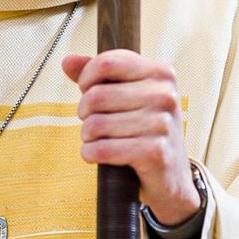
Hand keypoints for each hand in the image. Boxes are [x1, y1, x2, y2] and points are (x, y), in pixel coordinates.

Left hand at [62, 49, 200, 225]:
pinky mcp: (155, 152)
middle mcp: (165, 95)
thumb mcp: (126, 96)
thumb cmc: (143, 129)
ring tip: (98, 139)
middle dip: (84, 112)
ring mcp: (163, 124)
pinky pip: (103, 149)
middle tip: (92, 122)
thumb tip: (67, 61)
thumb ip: (98, 75)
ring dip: (88, 136)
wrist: (171, 176)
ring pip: (96, 124)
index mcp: (160, 73)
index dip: (87, 78)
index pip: (107, 63)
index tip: (87, 91)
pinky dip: (90, 154)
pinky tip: (96, 154)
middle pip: (96, 96)